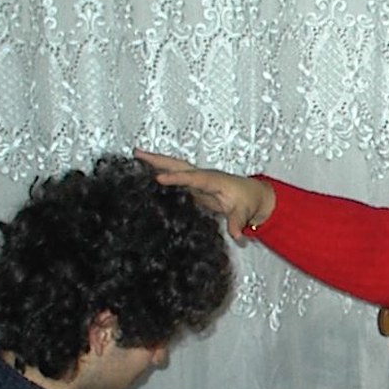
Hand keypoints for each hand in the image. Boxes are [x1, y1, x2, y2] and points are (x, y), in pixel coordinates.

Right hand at [133, 149, 275, 240]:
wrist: (253, 195)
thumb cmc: (249, 200)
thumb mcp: (245, 212)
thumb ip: (237, 222)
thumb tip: (236, 235)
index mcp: (214, 180)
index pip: (192, 178)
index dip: (176, 178)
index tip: (159, 178)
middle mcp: (202, 176)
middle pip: (178, 165)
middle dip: (158, 160)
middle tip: (137, 153)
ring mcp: (197, 179)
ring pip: (174, 168)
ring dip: (156, 162)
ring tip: (135, 156)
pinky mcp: (193, 186)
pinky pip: (174, 177)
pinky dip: (160, 171)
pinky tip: (145, 172)